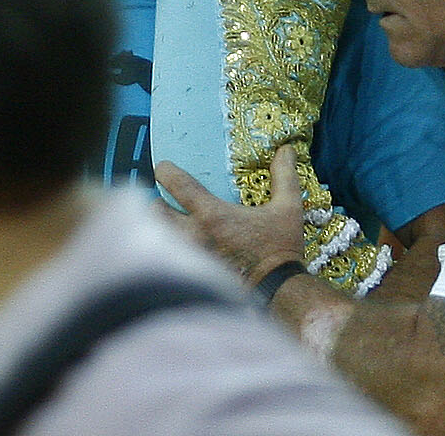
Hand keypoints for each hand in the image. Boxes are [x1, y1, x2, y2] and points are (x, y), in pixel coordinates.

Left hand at [155, 144, 307, 287]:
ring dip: (159, 228)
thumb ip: (285, 177)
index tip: (164, 168)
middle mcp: (195, 235)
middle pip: (156, 212)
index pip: (176, 184)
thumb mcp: (288, 210)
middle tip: (165, 202)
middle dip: (157, 204)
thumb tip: (286, 150)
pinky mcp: (193, 274)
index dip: (165, 171)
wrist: (281, 294)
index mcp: (212, 216)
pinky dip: (168, 251)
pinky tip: (180, 250)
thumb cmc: (281, 251)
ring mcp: (191, 257)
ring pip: (158, 236)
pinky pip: (169, 258)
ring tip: (168, 225)